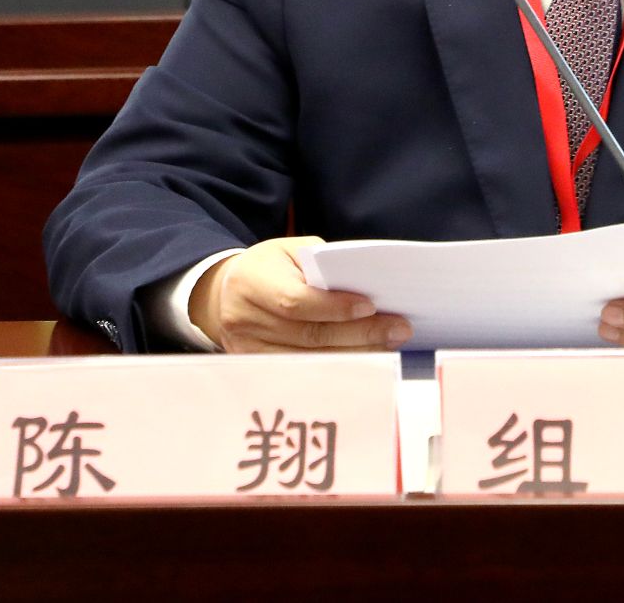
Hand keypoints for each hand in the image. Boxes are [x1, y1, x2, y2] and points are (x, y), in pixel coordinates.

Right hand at [189, 236, 411, 352]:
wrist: (225, 293)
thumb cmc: (269, 268)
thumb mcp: (288, 251)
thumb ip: (321, 264)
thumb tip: (364, 285)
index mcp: (252, 281)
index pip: (296, 301)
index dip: (334, 307)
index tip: (371, 305)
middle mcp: (244, 319)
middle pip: (308, 334)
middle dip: (359, 332)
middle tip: (399, 329)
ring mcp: (247, 348)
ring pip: (310, 358)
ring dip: (356, 353)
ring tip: (389, 344)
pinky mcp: (256, 368)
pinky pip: (303, 372)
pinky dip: (337, 367)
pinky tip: (365, 359)